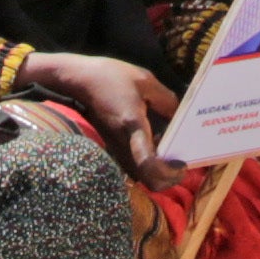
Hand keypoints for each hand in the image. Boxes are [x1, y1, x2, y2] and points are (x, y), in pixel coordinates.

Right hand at [29, 50, 168, 172]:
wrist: (78, 81)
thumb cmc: (111, 77)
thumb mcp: (146, 81)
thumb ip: (168, 101)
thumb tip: (182, 118)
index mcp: (133, 125)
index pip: (148, 163)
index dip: (168, 172)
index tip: (181, 163)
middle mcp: (123, 143)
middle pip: (149, 181)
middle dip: (169, 178)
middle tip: (181, 163)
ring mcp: (116, 149)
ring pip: (142, 177)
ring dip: (160, 173)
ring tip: (172, 153)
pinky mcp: (113, 148)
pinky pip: (135, 166)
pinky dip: (149, 164)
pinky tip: (156, 143)